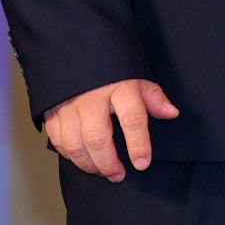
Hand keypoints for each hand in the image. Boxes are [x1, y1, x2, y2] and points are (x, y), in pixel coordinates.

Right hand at [45, 78, 179, 181]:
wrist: (76, 49)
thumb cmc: (110, 68)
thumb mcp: (135, 76)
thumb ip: (153, 97)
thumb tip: (171, 113)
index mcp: (118, 85)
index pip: (132, 118)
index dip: (139, 144)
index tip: (142, 163)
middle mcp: (92, 95)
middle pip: (98, 137)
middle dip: (109, 163)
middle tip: (119, 174)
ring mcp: (69, 103)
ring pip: (75, 144)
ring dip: (89, 164)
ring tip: (103, 171)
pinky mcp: (52, 111)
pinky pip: (59, 141)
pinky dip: (71, 156)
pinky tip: (83, 159)